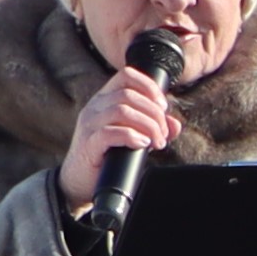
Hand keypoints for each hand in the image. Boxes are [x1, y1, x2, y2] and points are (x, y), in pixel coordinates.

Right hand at [55, 67, 180, 211]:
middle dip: (154, 114)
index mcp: (105, 99)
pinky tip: (143, 144)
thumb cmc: (109, 154)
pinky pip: (110, 132)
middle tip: (163, 134)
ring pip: (122, 111)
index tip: (163, 106)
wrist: (81, 179)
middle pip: (129, 95)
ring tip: (157, 142)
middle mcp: (95, 106)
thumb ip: (155, 127)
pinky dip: (132, 136)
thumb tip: (175, 125)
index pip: (126, 75)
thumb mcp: (135, 136)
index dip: (149, 86)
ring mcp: (89, 124)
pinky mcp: (88, 143)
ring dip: (148, 126)